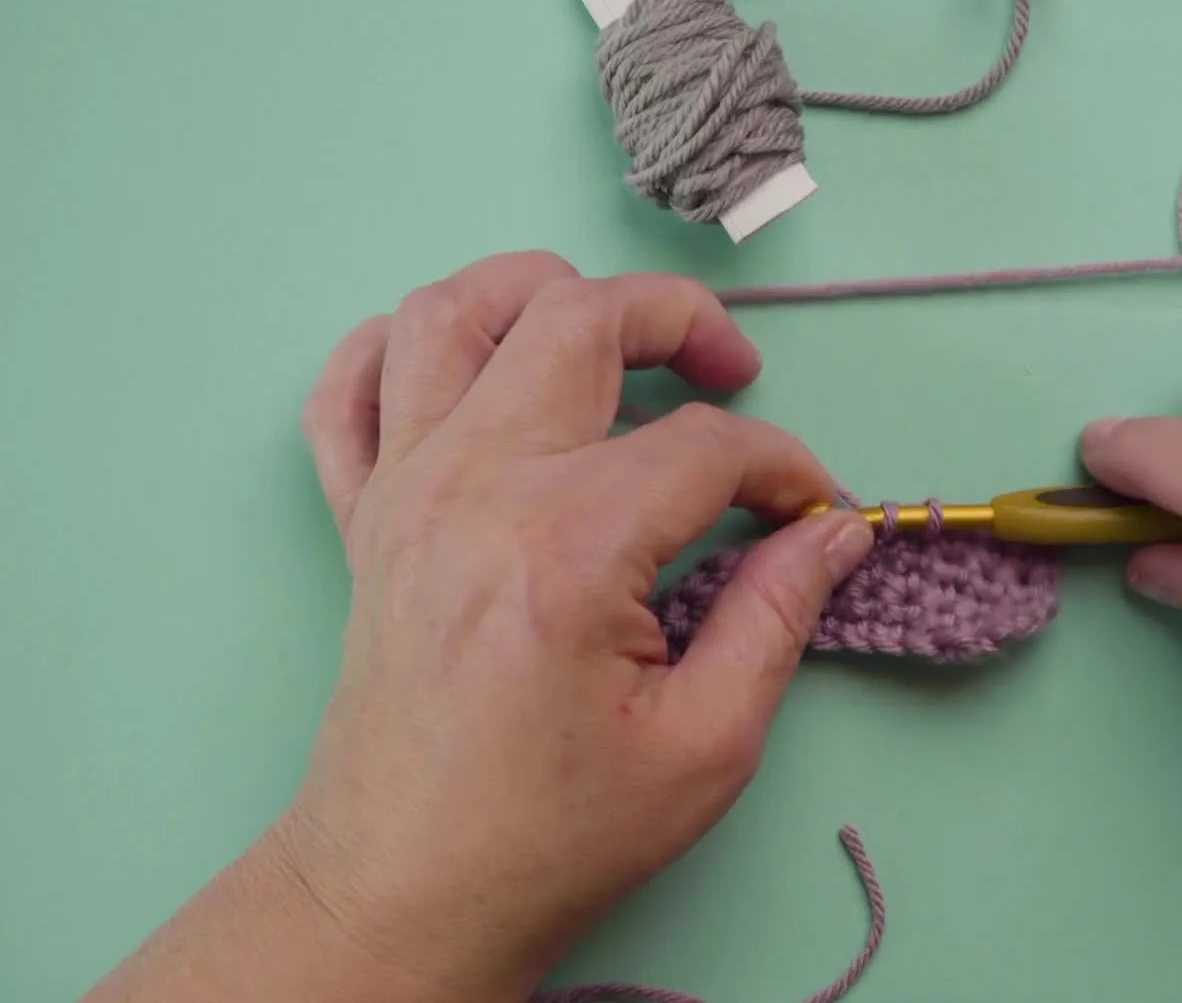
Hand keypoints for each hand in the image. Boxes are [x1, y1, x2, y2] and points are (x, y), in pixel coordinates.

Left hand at [87, 252, 872, 1001]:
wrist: (405, 889)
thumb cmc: (552, 834)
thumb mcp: (704, 746)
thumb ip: (777, 616)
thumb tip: (835, 531)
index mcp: (567, 546)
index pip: (704, 445)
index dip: (782, 467)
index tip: (813, 512)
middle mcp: (474, 486)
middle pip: (578, 317)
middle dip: (678, 317)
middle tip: (732, 370)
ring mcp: (402, 491)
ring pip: (450, 312)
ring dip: (538, 292)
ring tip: (607, 334)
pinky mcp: (361, 517)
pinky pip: (347, 387)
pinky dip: (399, 348)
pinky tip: (468, 368)